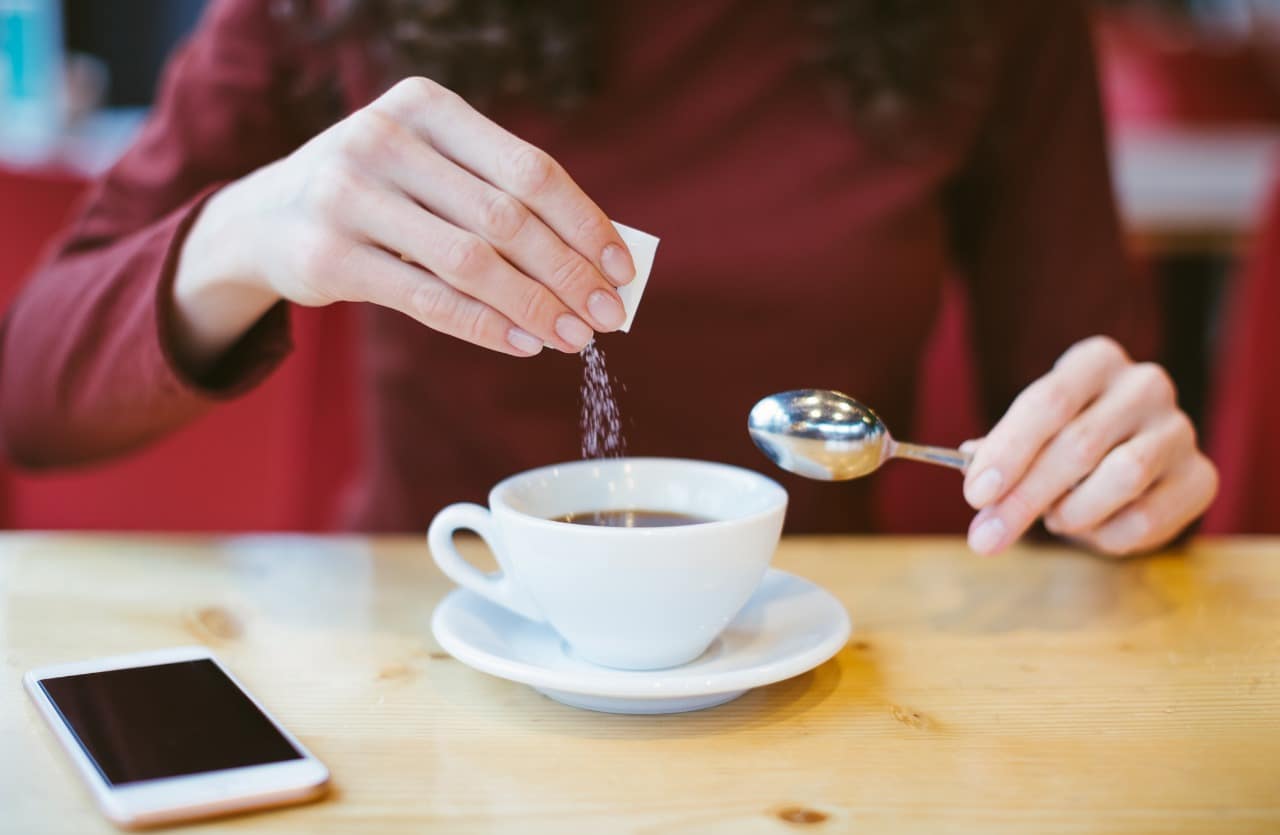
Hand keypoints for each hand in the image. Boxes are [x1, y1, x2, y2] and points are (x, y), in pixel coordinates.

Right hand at [175, 77, 634, 366]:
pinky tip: (523, 343)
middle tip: (607, 317)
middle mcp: (383, 139)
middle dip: (568, 274)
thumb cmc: (379, 193)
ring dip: (534, 307)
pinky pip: (428, 300)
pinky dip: (485, 327)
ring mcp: (348, 195)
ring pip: (471, 262)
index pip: (530, 169)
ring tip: (572, 338)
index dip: (585, 223)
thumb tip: (595, 261)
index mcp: (426, 105)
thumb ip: (500, 197)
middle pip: (506, 218)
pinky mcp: (327, 256)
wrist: (263, 216)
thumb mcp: (431, 168)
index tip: (621, 270)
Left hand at [961, 336, 1217, 556]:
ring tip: (1054, 519)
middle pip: (1078, 445)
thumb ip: (1001, 451)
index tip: (976, 495)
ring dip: (1071, 513)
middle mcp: (1145, 386)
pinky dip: (1105, 535)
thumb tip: (973, 470)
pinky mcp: (1200, 477)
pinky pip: (1146, 518)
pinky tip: (1092, 529)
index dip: (1008, 451)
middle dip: (1024, 498)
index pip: (1048, 402)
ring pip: (1121, 478)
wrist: (1133, 462)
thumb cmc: (1065, 440)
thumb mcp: (1029, 435)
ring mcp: (1179, 430)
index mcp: (1095, 362)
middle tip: (986, 537)